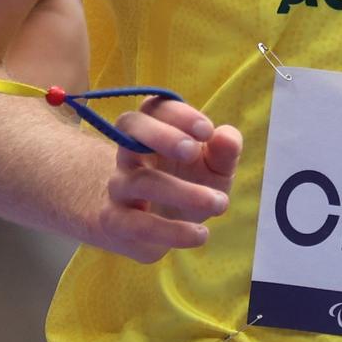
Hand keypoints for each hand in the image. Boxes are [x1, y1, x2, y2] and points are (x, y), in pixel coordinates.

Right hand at [89, 97, 241, 263]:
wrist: (148, 228)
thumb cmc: (185, 185)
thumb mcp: (213, 167)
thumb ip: (224, 151)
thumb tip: (225, 135)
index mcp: (153, 129)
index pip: (155, 107)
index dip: (178, 115)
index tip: (206, 131)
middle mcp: (129, 151)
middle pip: (129, 126)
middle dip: (161, 135)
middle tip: (192, 151)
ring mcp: (119, 186)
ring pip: (139, 181)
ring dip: (181, 192)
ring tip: (218, 202)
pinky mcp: (116, 221)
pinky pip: (137, 225)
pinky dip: (172, 231)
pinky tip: (201, 234)